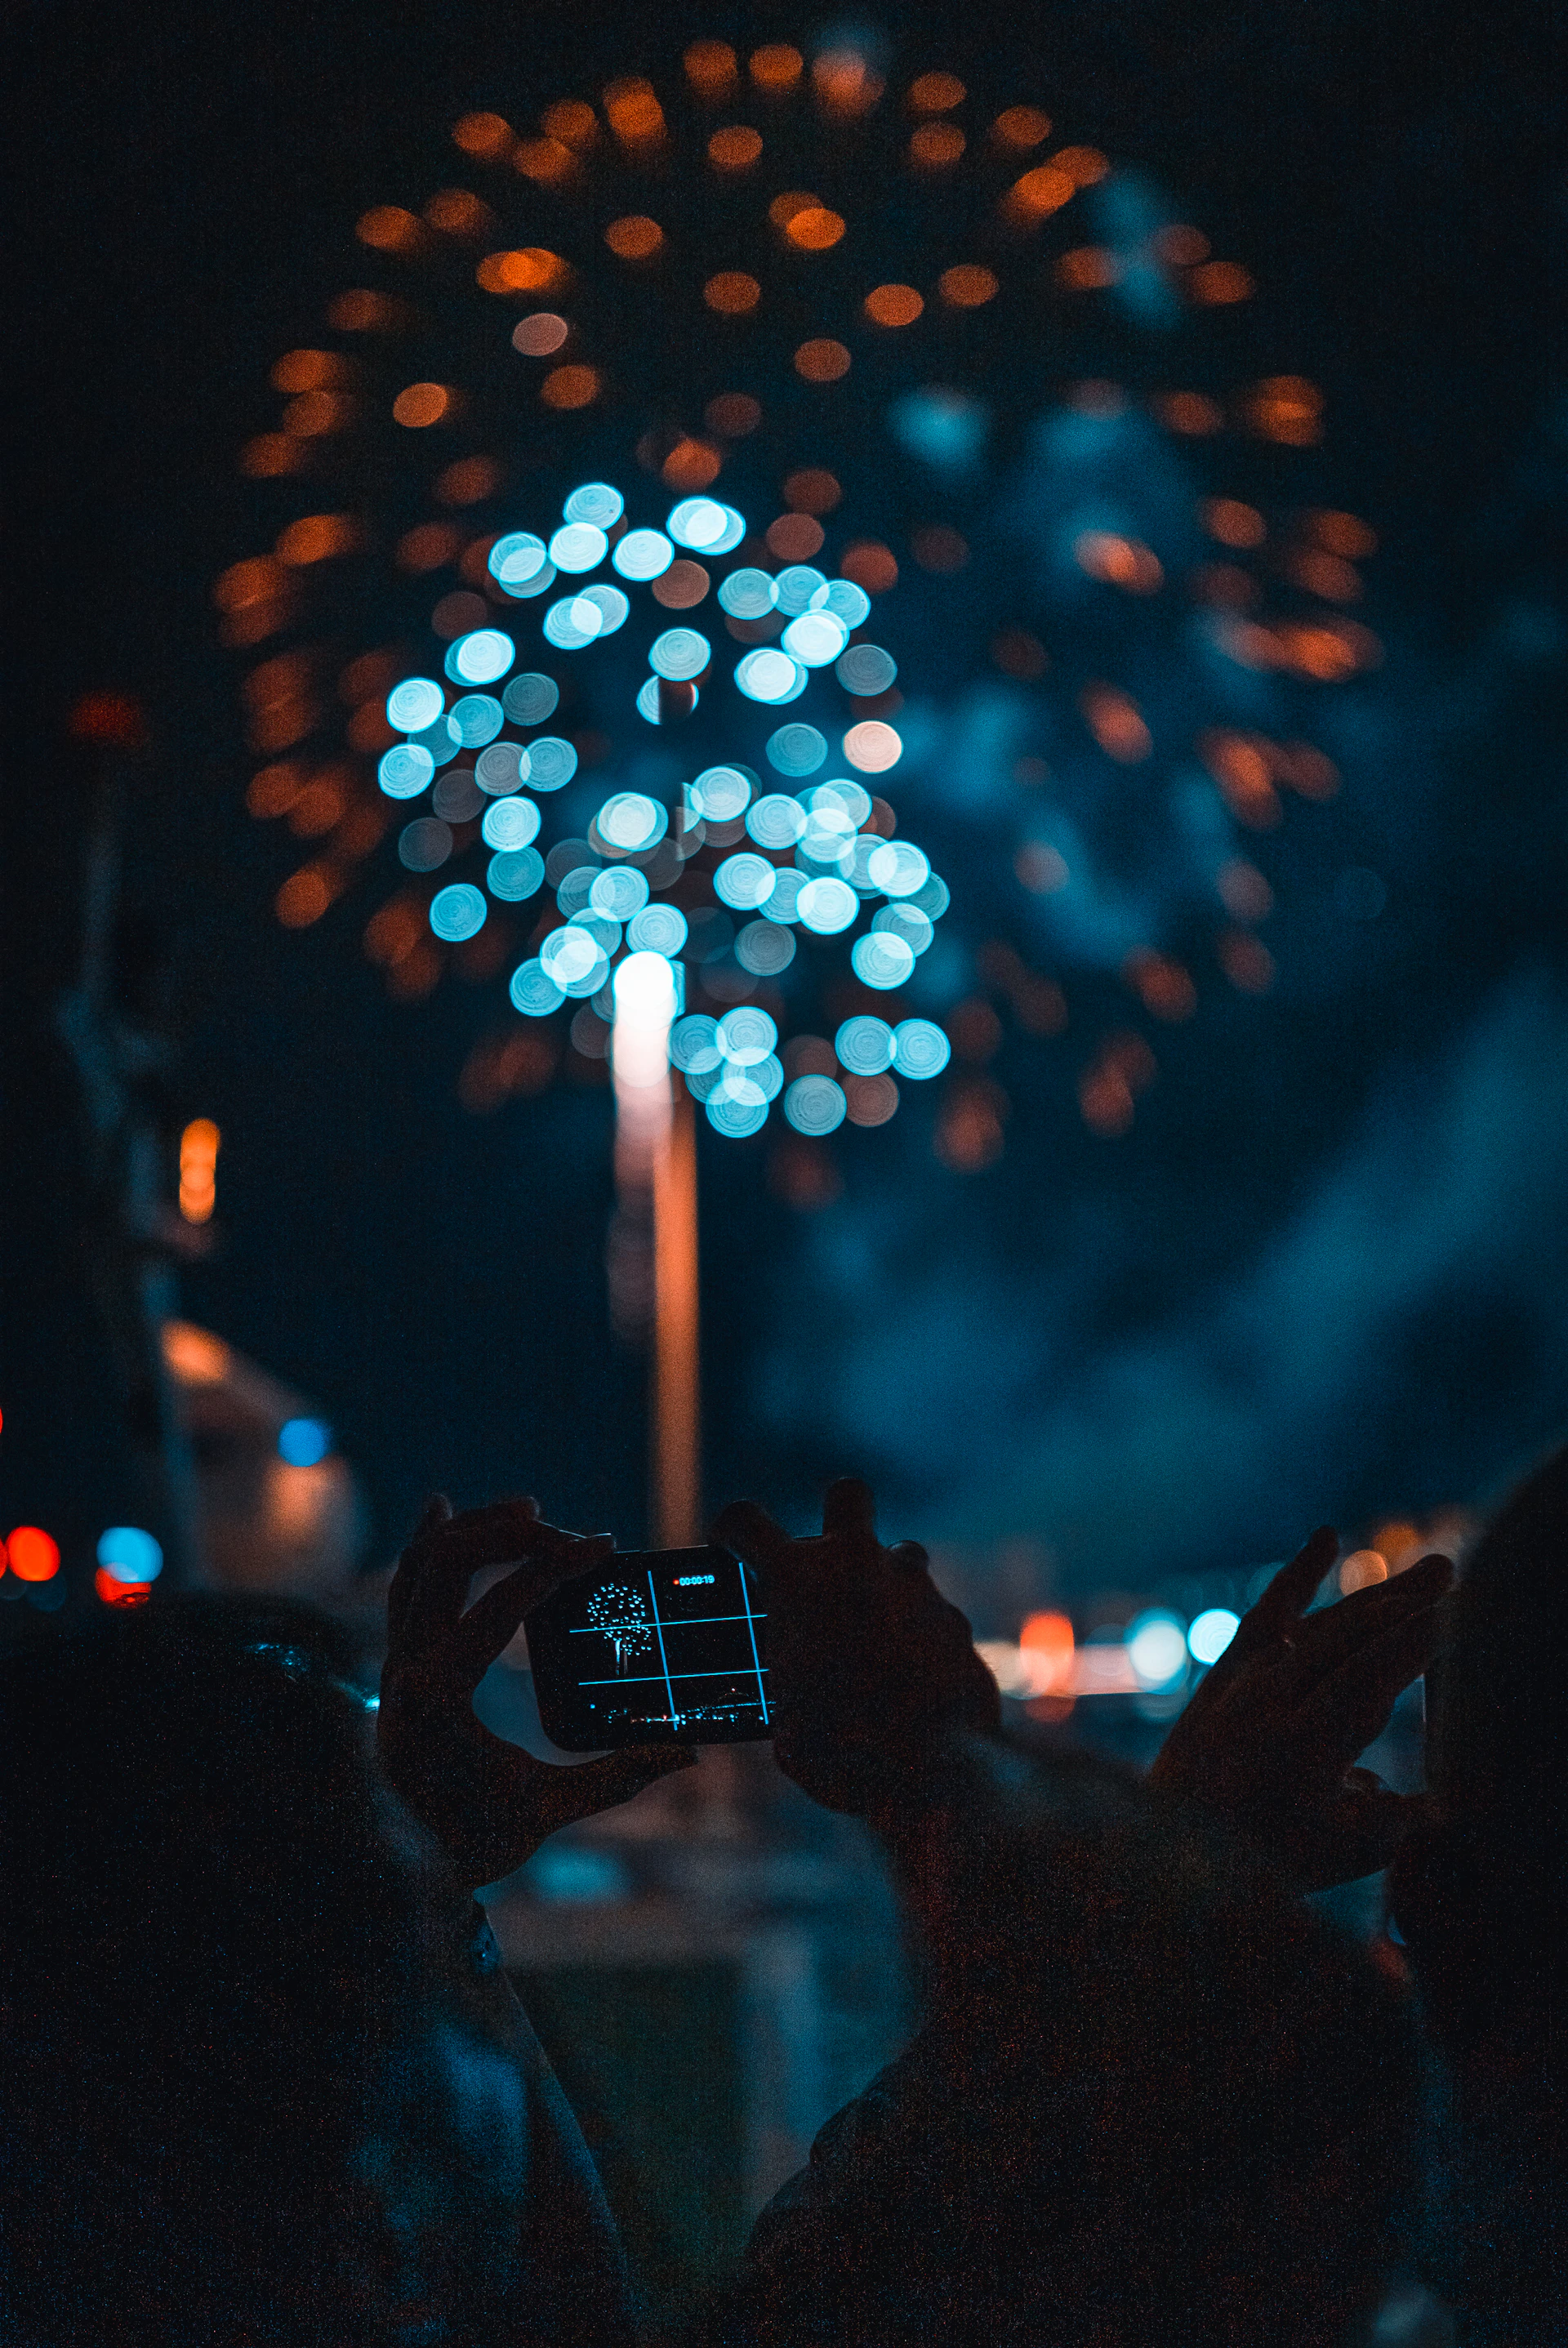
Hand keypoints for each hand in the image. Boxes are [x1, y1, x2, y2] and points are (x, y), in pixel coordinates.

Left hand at [379, 1495, 695, 1888]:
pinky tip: (444, 1510)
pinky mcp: (393, 1662)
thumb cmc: (471, 1844)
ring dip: (473, 1528)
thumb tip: (686, 1751)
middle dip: (513, 1534)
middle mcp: (404, 1668)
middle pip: (449, 1562)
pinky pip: (403, 1586)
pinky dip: (425, 1545)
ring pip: (420, 1565)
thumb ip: (615, 1777)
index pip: (497, 1608)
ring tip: (528, 1509)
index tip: (603, 1544)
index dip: (553, 1566)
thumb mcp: (544, 1812)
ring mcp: (391, 1661)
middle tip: (571, 1533)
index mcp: (437, 1699)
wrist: (395, 1871)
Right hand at [714, 1478, 998, 1823]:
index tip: (732, 1548)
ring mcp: (914, 1587)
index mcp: (795, 1582)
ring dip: (888, 1583)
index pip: (744, 1519)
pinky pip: (934, 1614)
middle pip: (847, 1494)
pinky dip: (922, 1637)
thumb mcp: (786, 1717)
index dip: (732, 1530)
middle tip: (830, 1560)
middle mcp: (857, 1566)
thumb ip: (786, 1677)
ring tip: (878, 1634)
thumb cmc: (842, 1754)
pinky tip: (917, 1679)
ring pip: (902, 1555)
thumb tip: (792, 1681)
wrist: (933, 1775)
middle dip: (839, 1517)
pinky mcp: (956, 1620)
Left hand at [1148, 1527, 1452, 1891]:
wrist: (1170, 1848)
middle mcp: (1268, 1703)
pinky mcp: (1227, 1672)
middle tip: (1450, 1570)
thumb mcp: (1341, 1853)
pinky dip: (1295, 1576)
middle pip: (1344, 1640)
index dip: (1406, 1647)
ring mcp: (1244, 1683)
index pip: (1364, 1682)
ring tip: (1431, 1572)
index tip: (1445, 1618)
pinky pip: (1266, 1615)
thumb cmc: (1269, 1860)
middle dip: (1401, 1604)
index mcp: (1302, 1748)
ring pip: (1318, 1625)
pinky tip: (1325, 1536)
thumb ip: (1396, 1822)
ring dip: (1374, 1596)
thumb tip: (1442, 1797)